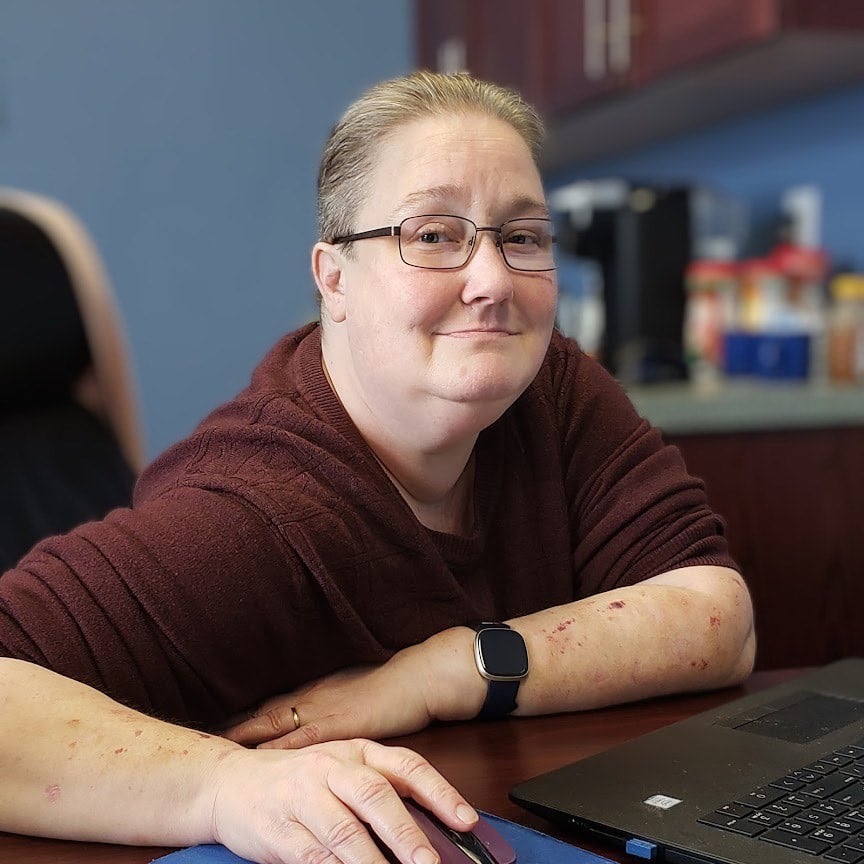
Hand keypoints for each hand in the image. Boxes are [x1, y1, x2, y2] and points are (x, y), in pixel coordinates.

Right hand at [209, 738, 478, 863]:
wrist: (230, 782)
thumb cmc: (298, 781)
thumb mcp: (341, 775)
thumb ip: (381, 794)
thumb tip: (431, 832)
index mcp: (357, 752)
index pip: (405, 766)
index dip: (439, 792)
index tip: (466, 820)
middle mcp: (331, 768)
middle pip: (374, 796)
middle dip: (406, 833)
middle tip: (429, 863)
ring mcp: (302, 796)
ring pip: (344, 832)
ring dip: (372, 863)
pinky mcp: (277, 828)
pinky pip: (311, 856)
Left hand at [223, 650, 435, 748]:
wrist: (420, 679)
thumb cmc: (395, 689)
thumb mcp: (357, 696)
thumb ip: (334, 709)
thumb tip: (320, 723)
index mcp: (317, 692)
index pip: (273, 707)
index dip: (246, 721)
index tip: (219, 731)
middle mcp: (312, 699)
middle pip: (264, 716)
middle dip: (235, 731)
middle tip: (202, 744)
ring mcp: (322, 710)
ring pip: (274, 727)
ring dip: (246, 741)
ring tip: (216, 757)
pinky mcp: (336, 725)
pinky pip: (300, 743)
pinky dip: (277, 754)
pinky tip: (258, 765)